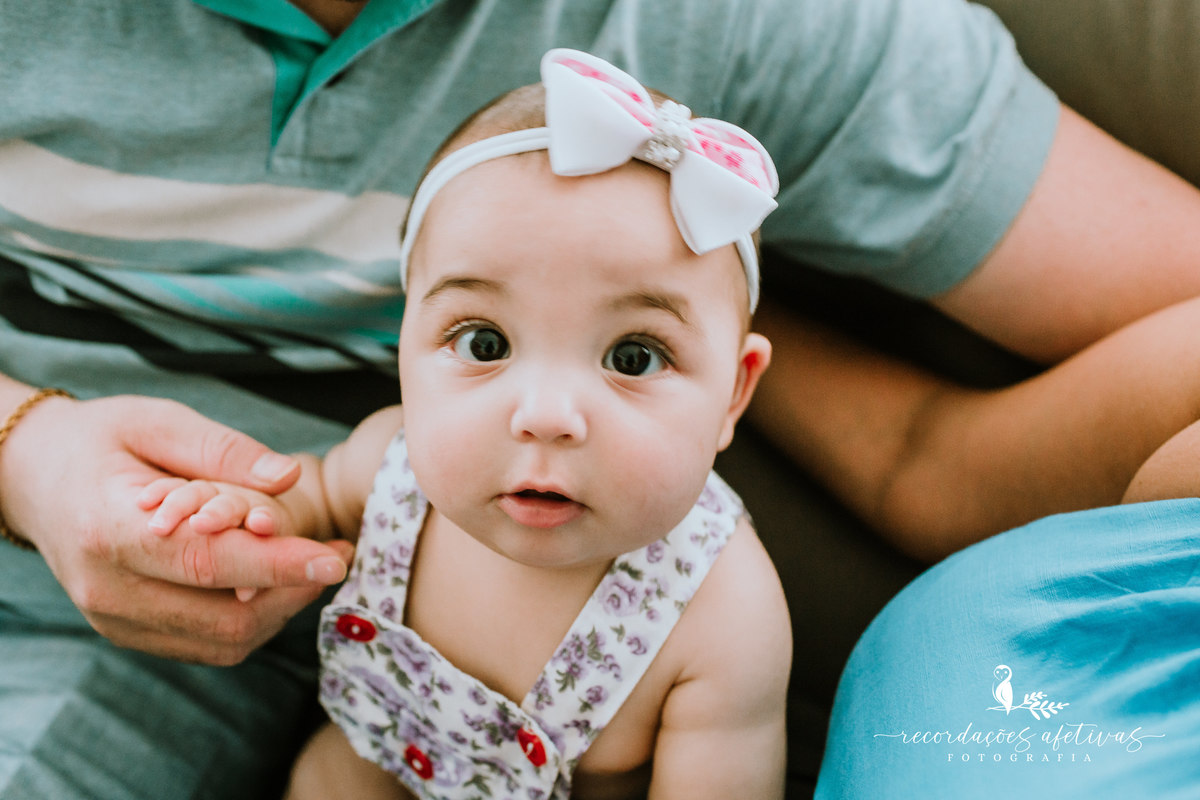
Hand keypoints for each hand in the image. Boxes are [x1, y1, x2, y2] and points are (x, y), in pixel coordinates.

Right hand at [0, 393, 352, 664]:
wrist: (33, 478)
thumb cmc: (99, 440)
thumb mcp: (157, 422)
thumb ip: (224, 450)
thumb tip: (288, 477)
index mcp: (109, 530)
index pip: (207, 561)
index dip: (279, 564)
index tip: (336, 557)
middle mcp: (107, 590)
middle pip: (223, 617)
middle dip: (293, 592)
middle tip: (339, 554)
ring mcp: (114, 620)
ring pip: (223, 642)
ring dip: (280, 609)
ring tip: (316, 564)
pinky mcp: (128, 633)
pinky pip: (207, 644)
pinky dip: (253, 618)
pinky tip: (278, 580)